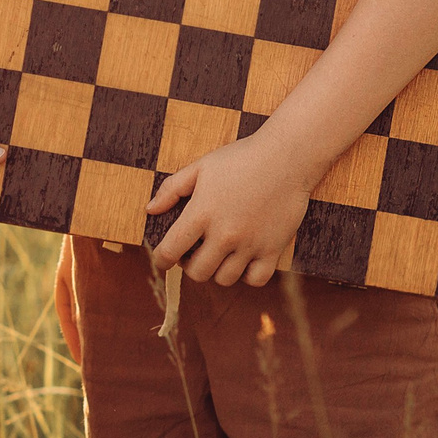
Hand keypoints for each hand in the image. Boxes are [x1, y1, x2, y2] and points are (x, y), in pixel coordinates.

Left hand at [147, 130, 316, 286]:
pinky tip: (244, 260)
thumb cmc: (241, 158)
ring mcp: (250, 244)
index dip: (161, 259)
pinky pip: (255, 279)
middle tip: (194, 253)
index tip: (163, 259)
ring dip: (217, 270)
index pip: (170, 250)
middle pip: (197, 273)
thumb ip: (172, 189)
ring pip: (225, 279)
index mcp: (201, 213)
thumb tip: (150, 210)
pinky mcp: (273, 249)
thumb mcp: (201, 167)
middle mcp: (224, 234)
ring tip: (219, 254)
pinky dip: (247, 275)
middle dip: (189, 266)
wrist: (286, 157)